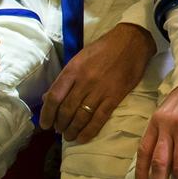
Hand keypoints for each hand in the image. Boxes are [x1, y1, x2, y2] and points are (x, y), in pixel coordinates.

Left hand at [41, 22, 155, 141]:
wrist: (132, 41)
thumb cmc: (103, 48)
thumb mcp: (80, 57)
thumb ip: (65, 78)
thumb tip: (47, 97)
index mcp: (73, 69)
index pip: (54, 97)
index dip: (46, 114)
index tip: (45, 124)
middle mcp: (84, 81)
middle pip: (66, 110)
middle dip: (60, 124)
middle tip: (59, 130)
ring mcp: (100, 89)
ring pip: (81, 117)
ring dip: (72, 130)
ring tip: (69, 136)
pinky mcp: (115, 96)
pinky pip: (99, 118)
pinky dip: (89, 131)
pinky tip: (83, 137)